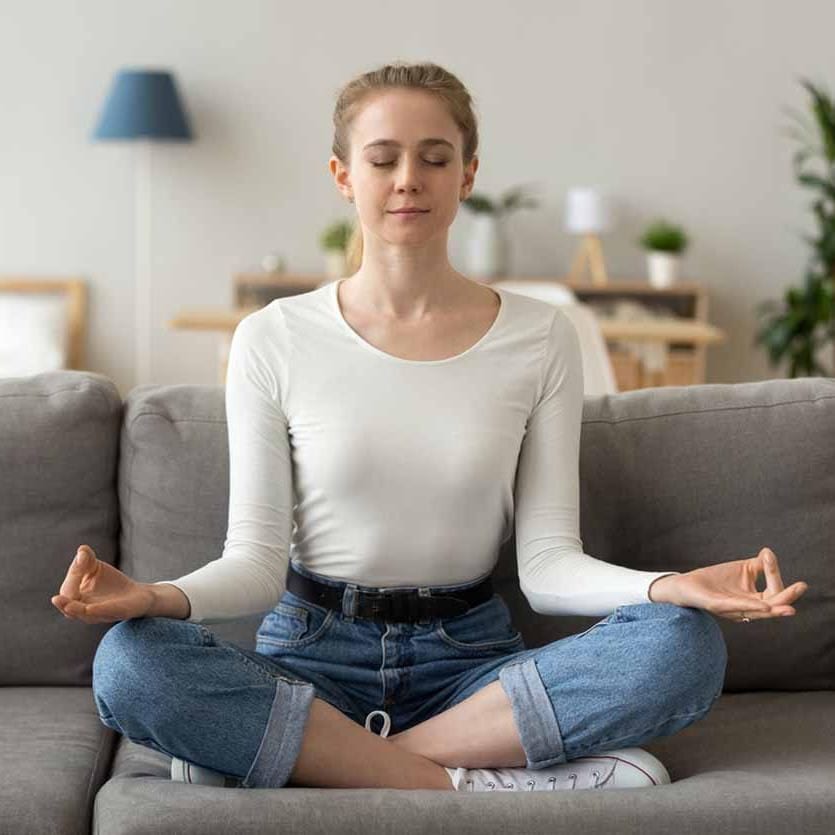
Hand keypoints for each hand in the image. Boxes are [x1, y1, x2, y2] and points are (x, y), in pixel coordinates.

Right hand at [51, 545, 154, 624]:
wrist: (137, 594)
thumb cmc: (110, 582)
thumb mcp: (95, 566)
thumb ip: (86, 558)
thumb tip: (81, 551)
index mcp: (76, 599)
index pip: (67, 589)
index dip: (74, 573)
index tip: (83, 557)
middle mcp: (84, 610)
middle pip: (69, 608)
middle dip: (64, 603)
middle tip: (58, 597)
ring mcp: (100, 614)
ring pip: (83, 615)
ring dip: (74, 610)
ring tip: (64, 603)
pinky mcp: (117, 612)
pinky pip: (103, 613)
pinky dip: (95, 611)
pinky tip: (89, 608)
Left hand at [651, 547, 807, 622]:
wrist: (687, 584)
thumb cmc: (715, 578)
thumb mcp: (742, 569)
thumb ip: (760, 564)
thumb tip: (770, 553)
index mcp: (754, 600)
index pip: (773, 592)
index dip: (774, 574)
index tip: (769, 556)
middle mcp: (746, 608)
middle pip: (772, 606)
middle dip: (787, 598)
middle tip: (801, 587)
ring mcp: (733, 609)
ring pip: (758, 612)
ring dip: (775, 609)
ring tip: (789, 608)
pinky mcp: (718, 606)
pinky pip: (737, 608)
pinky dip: (751, 607)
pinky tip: (765, 606)